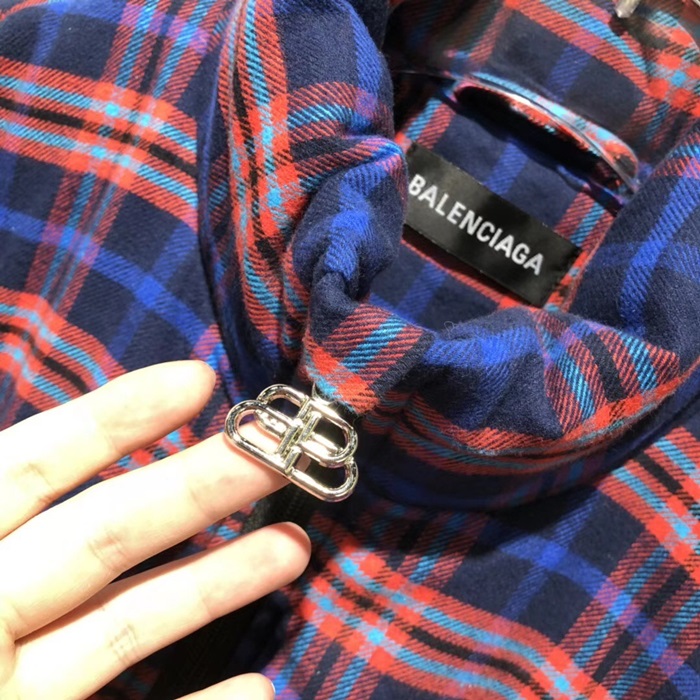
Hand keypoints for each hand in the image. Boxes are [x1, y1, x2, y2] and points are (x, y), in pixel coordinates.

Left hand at [0, 361, 309, 698]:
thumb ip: (38, 529)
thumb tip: (170, 579)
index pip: (30, 468)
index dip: (111, 418)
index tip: (196, 382)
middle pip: (104, 531)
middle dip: (196, 486)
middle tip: (280, 454)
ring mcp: (19, 681)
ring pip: (126, 618)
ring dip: (216, 585)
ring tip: (295, 549)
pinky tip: (258, 686)